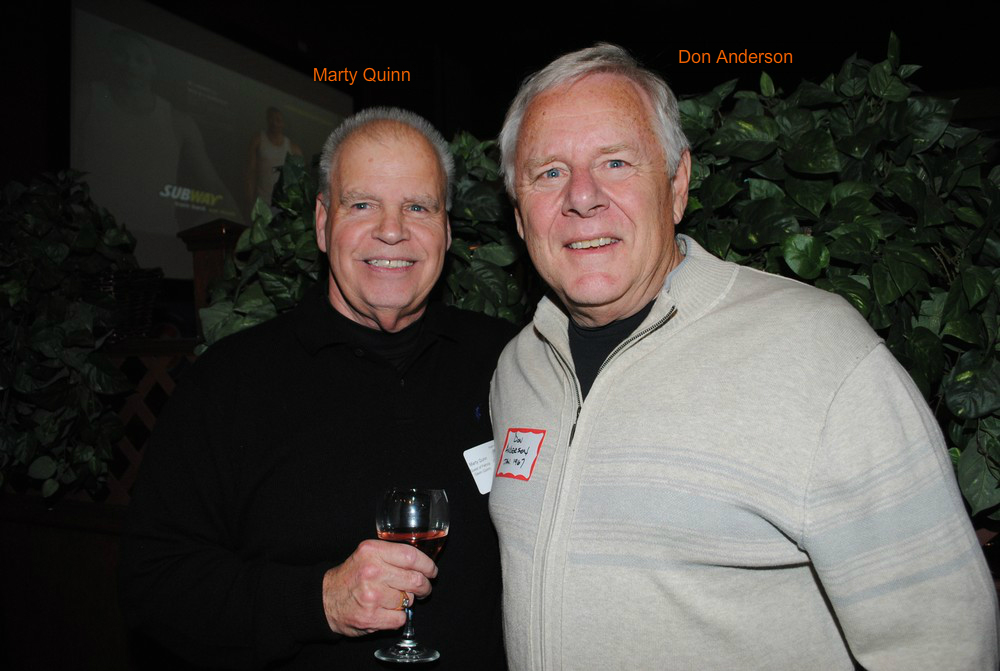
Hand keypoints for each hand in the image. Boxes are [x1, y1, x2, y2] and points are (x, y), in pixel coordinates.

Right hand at [322, 539, 437, 635]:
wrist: (325, 600)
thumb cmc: (350, 576)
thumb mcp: (366, 554)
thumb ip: (391, 555)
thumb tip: (422, 562)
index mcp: (372, 552)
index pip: (411, 557)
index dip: (427, 565)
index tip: (432, 571)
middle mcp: (372, 572)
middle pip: (415, 580)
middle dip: (424, 586)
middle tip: (423, 589)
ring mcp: (372, 596)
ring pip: (408, 600)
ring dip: (406, 601)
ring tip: (393, 599)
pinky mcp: (371, 617)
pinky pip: (400, 618)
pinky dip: (398, 617)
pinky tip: (386, 611)